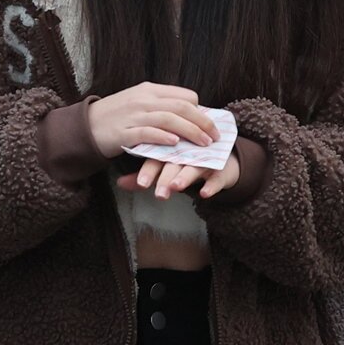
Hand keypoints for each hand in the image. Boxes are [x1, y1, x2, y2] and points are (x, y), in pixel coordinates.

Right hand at [87, 82, 218, 157]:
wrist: (84, 126)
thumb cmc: (115, 116)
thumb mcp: (138, 102)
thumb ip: (160, 105)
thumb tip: (187, 112)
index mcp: (149, 90)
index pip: (184, 96)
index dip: (201, 111)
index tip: (209, 124)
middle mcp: (144, 100)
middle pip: (182, 107)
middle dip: (203, 122)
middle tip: (214, 137)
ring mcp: (134, 115)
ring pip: (169, 119)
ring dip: (190, 132)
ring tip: (203, 144)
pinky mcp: (124, 132)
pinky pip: (148, 133)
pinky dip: (163, 137)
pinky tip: (175, 144)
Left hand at [119, 149, 241, 201]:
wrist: (224, 157)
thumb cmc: (188, 161)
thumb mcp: (168, 167)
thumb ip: (145, 176)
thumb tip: (119, 183)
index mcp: (173, 150)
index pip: (159, 158)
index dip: (150, 170)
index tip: (141, 184)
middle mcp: (188, 153)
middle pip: (176, 164)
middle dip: (166, 178)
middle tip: (158, 193)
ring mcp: (206, 161)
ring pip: (195, 168)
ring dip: (186, 177)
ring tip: (176, 187)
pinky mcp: (221, 171)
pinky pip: (217, 178)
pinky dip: (212, 185)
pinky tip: (204, 193)